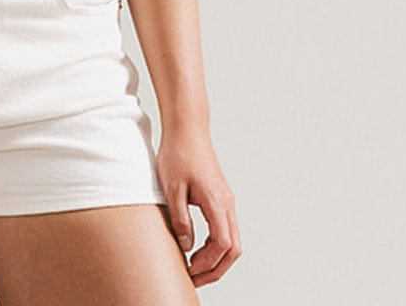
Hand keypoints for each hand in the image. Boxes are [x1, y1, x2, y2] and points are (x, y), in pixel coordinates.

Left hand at [155, 128, 240, 287]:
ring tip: (194, 268)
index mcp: (217, 201)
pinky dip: (217, 246)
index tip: (189, 269)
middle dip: (216, 269)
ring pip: (232, 241)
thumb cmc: (178, 152)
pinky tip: (198, 248)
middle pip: (233, 249)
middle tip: (194, 278)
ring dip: (217, 259)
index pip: (222, 244)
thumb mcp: (172, 187)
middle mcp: (227, 203)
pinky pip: (226, 229)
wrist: (187, 128)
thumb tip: (186, 245)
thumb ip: (180, 218)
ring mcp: (226, 200)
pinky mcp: (220, 197)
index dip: (207, 263)